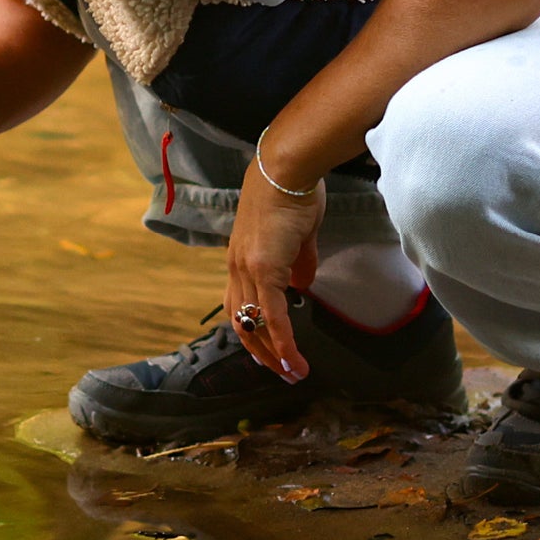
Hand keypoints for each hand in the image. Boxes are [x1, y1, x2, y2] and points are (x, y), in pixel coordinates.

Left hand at [224, 164, 326, 382]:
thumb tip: (302, 286)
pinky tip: (292, 357)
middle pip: (241, 321)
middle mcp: (237, 266)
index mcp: (241, 258)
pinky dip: (281, 339)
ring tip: (291, 371)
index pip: (239, 304)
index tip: (270, 351)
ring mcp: (247, 267)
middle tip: (281, 371)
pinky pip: (272, 314)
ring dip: (271, 352)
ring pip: (253, 322)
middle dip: (261, 351)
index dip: (254, 330)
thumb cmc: (293, 192)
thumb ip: (298, 262)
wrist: (286, 168)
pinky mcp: (263, 267)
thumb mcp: (297, 235)